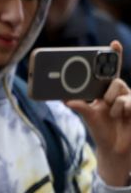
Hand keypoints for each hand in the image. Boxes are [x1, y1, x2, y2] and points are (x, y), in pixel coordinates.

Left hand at [67, 41, 130, 186]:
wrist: (115, 149)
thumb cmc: (101, 131)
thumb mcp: (89, 118)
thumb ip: (80, 107)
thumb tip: (67, 100)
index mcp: (105, 91)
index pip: (109, 71)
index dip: (113, 56)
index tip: (113, 43)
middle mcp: (118, 92)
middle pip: (115, 81)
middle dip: (108, 92)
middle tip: (103, 102)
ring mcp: (129, 98)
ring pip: (121, 91)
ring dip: (114, 106)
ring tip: (113, 115)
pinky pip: (128, 102)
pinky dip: (123, 111)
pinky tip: (124, 117)